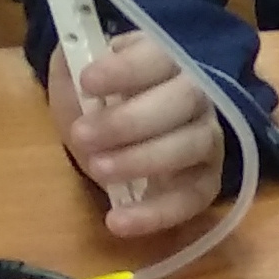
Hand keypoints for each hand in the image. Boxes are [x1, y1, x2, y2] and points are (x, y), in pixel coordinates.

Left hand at [44, 32, 222, 234]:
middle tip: (82, 136)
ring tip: (98, 170)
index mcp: (165, 60)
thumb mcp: (77, 74)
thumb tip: (70, 57)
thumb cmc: (100, 100)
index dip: (126, 70)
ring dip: (144, 160)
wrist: (117, 136)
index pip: (158, 56)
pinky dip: (157, 213)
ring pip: (193, 145)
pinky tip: (118, 222)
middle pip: (183, 100)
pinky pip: (194, 198)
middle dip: (129, 121)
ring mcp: (208, 138)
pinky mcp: (208, 180)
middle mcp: (198, 95)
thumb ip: (71, 63)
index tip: (87, 83)